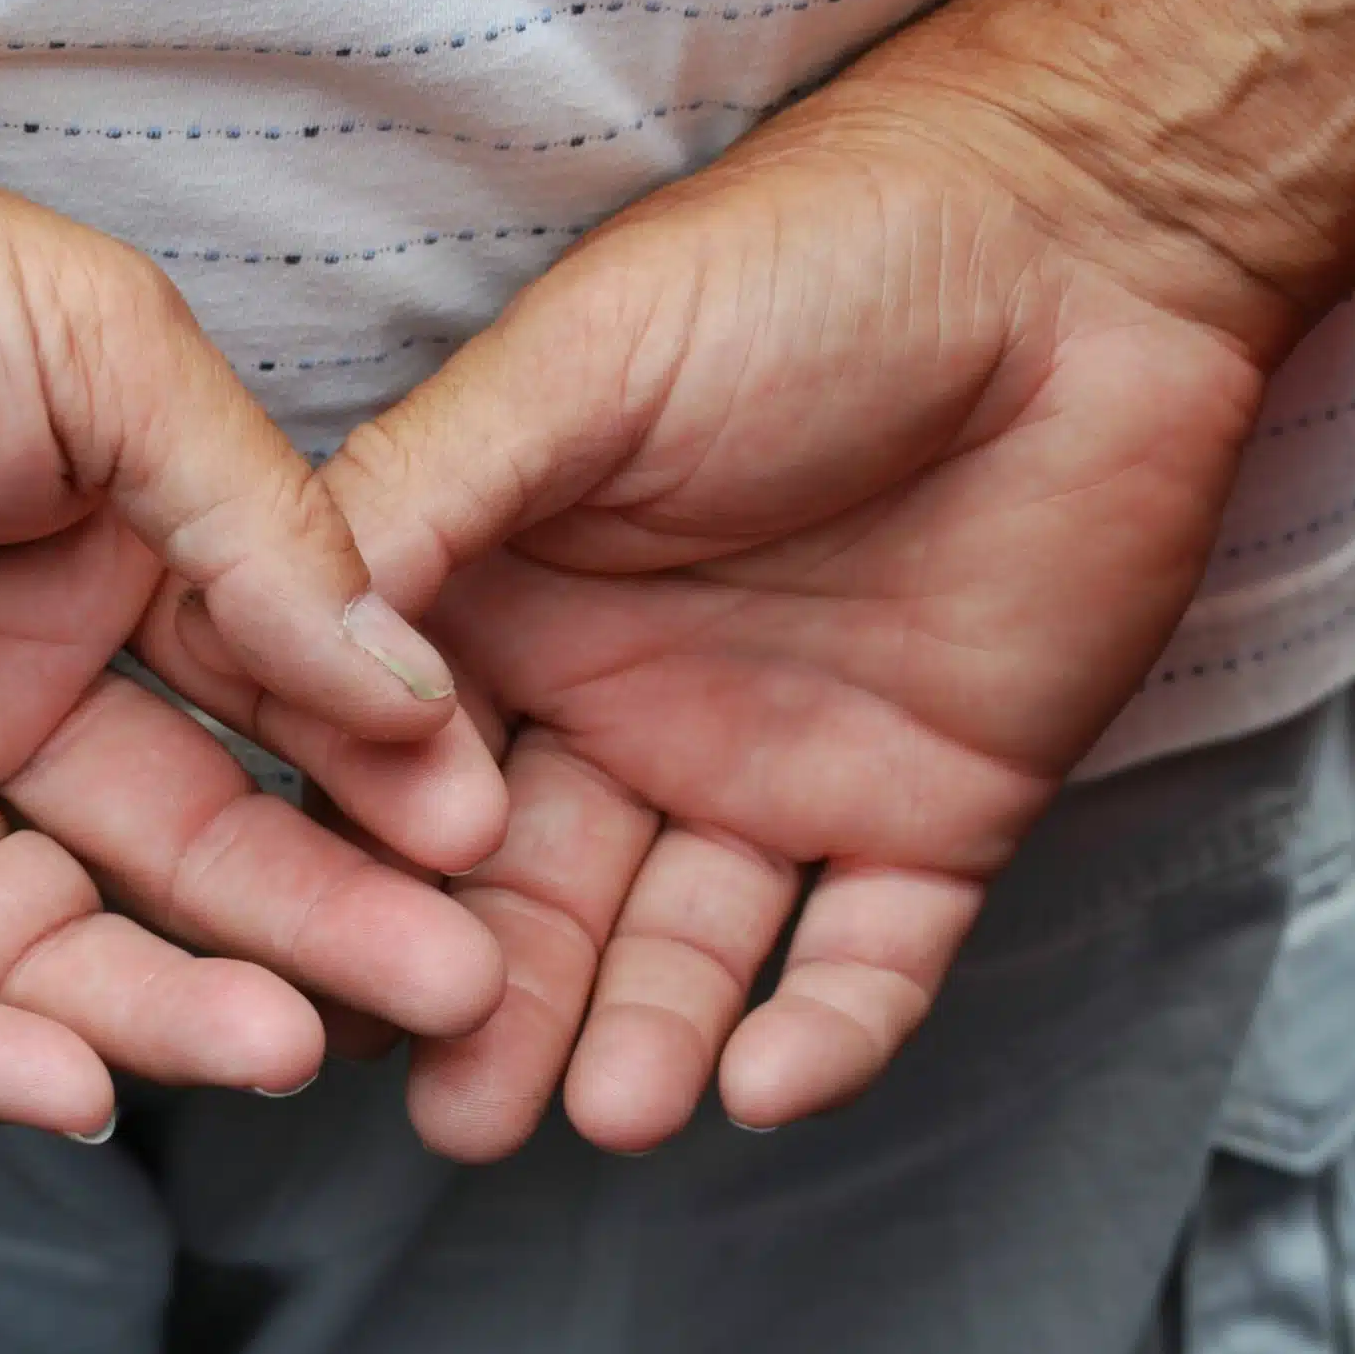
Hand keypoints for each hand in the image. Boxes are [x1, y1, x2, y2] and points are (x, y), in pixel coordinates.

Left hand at [0, 76, 505, 1136]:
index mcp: (110, 583)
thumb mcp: (113, 366)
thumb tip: (412, 689)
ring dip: (164, 1008)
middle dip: (315, 923)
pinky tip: (74, 1090)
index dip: (378, 779)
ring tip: (283, 1049)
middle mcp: (11, 697)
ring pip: (41, 942)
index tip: (481, 833)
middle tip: (445, 981)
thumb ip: (261, 535)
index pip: (272, 717)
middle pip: (182, 851)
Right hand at [144, 76, 1270, 1157]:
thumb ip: (427, 497)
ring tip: (603, 1110)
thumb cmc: (810, 264)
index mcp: (517, 613)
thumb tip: (270, 629)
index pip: (413, 779)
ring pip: (689, 948)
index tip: (338, 956)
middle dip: (495, 1001)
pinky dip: (828, 1031)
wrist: (1084, 243)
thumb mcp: (579, 364)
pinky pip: (871, 954)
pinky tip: (767, 1085)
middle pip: (537, 894)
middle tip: (456, 1110)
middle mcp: (626, 711)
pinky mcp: (929, 812)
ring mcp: (775, 770)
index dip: (379, 870)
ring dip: (644, 1035)